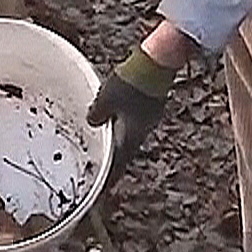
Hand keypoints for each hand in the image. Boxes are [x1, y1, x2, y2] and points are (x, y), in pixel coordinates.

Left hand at [86, 48, 178, 182]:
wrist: (159, 61)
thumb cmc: (132, 80)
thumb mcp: (106, 98)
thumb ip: (97, 113)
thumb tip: (92, 121)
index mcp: (132, 135)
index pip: (117, 164)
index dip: (109, 177)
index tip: (103, 190)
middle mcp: (142, 130)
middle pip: (124, 151)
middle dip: (113, 160)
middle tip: (102, 167)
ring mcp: (149, 117)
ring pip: (129, 135)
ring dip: (118, 140)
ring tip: (107, 143)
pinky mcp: (151, 104)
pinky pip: (134, 121)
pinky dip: (124, 123)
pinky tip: (118, 117)